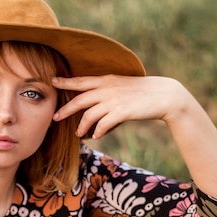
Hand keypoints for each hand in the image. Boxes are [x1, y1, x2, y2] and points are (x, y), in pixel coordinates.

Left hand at [52, 74, 184, 139]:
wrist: (164, 95)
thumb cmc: (143, 92)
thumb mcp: (122, 87)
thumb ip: (107, 93)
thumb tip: (95, 106)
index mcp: (106, 80)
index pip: (81, 81)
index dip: (66, 82)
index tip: (52, 81)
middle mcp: (107, 89)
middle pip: (79, 100)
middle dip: (65, 110)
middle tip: (55, 118)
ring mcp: (113, 100)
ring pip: (89, 115)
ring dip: (82, 126)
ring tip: (78, 134)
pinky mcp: (121, 112)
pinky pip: (102, 125)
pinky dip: (97, 131)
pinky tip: (95, 136)